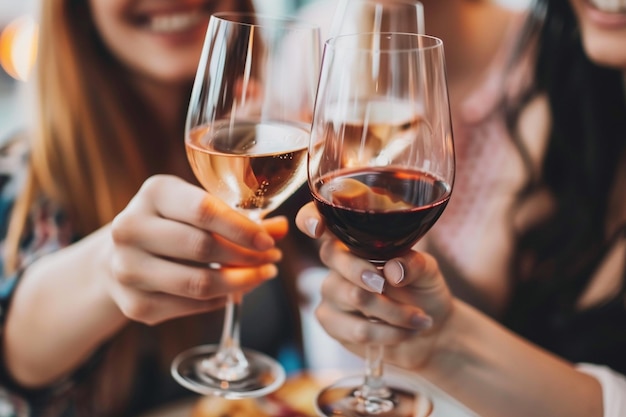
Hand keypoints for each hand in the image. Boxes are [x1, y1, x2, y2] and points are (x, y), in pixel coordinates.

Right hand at [109, 175, 286, 324]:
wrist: (118, 255)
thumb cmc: (171, 222)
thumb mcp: (199, 208)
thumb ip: (240, 217)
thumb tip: (284, 228)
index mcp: (154, 193)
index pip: (205, 211)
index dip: (243, 229)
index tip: (269, 242)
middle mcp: (131, 228)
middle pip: (203, 248)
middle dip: (247, 258)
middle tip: (272, 260)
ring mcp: (127, 269)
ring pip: (198, 284)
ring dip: (240, 283)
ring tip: (261, 275)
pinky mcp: (133, 305)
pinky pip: (190, 307)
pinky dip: (219, 300)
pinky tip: (231, 291)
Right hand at [295, 201, 452, 370]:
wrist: (430, 331)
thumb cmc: (423, 291)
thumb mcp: (428, 271)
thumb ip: (414, 264)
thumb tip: (393, 270)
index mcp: (354, 237)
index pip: (317, 218)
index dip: (309, 219)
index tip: (318, 228)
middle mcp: (337, 261)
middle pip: (333, 257)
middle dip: (366, 272)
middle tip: (390, 286)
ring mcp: (331, 291)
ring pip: (354, 296)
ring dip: (393, 312)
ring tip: (417, 318)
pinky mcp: (331, 322)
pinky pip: (355, 329)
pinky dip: (387, 333)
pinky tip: (403, 332)